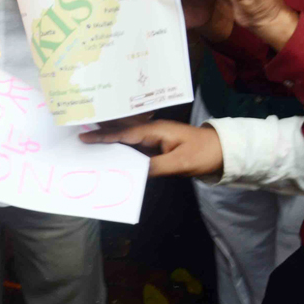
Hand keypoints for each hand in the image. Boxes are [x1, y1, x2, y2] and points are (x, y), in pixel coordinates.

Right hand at [80, 120, 222, 177]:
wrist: (224, 151)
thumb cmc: (203, 153)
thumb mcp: (180, 163)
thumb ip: (156, 167)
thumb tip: (134, 172)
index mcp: (155, 131)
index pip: (124, 134)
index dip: (103, 138)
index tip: (84, 138)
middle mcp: (152, 132)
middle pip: (121, 135)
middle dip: (101, 138)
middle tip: (79, 141)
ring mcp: (155, 140)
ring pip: (127, 143)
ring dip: (111, 146)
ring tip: (90, 150)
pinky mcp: (159, 148)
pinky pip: (136, 150)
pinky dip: (124, 154)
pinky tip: (114, 160)